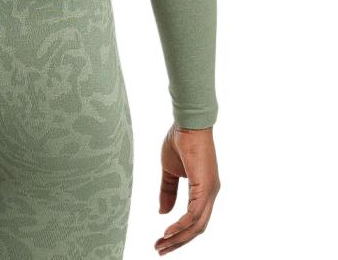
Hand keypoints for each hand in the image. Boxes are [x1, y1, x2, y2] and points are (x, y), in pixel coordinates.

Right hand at [154, 123, 219, 254]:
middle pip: (197, 229)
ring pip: (197, 226)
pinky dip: (182, 226)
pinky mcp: (206, 187)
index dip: (178, 233)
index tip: (161, 240)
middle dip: (177, 242)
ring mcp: (210, 192)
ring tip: (161, 245)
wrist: (187, 123)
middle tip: (160, 250)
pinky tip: (169, 231)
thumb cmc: (180, 141)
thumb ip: (167, 191)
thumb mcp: (169, 170)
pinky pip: (195, 214)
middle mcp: (210, 195)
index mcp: (203, 191)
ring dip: (178, 238)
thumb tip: (162, 213)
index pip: (194, 220)